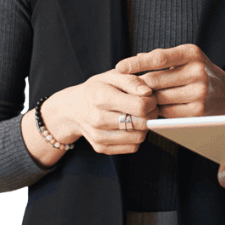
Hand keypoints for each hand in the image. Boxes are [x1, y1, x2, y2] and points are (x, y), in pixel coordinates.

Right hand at [39, 69, 158, 155]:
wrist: (73, 108)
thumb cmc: (97, 89)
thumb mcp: (112, 76)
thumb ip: (131, 81)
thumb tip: (148, 92)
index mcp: (102, 98)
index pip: (140, 106)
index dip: (152, 101)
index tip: (150, 97)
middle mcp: (98, 119)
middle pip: (141, 124)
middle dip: (151, 114)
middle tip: (149, 107)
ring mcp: (98, 136)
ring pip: (139, 138)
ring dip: (144, 127)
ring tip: (138, 116)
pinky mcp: (101, 148)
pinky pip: (132, 148)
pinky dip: (136, 137)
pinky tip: (130, 126)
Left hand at [116, 44, 224, 117]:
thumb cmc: (200, 73)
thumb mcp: (187, 58)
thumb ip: (162, 58)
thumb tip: (132, 60)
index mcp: (192, 53)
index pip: (158, 58)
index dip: (136, 63)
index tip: (119, 67)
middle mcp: (197, 71)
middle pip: (154, 81)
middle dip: (140, 86)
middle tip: (131, 89)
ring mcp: (199, 92)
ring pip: (158, 99)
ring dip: (148, 101)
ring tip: (146, 99)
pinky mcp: (198, 111)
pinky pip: (167, 113)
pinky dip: (159, 112)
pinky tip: (160, 108)